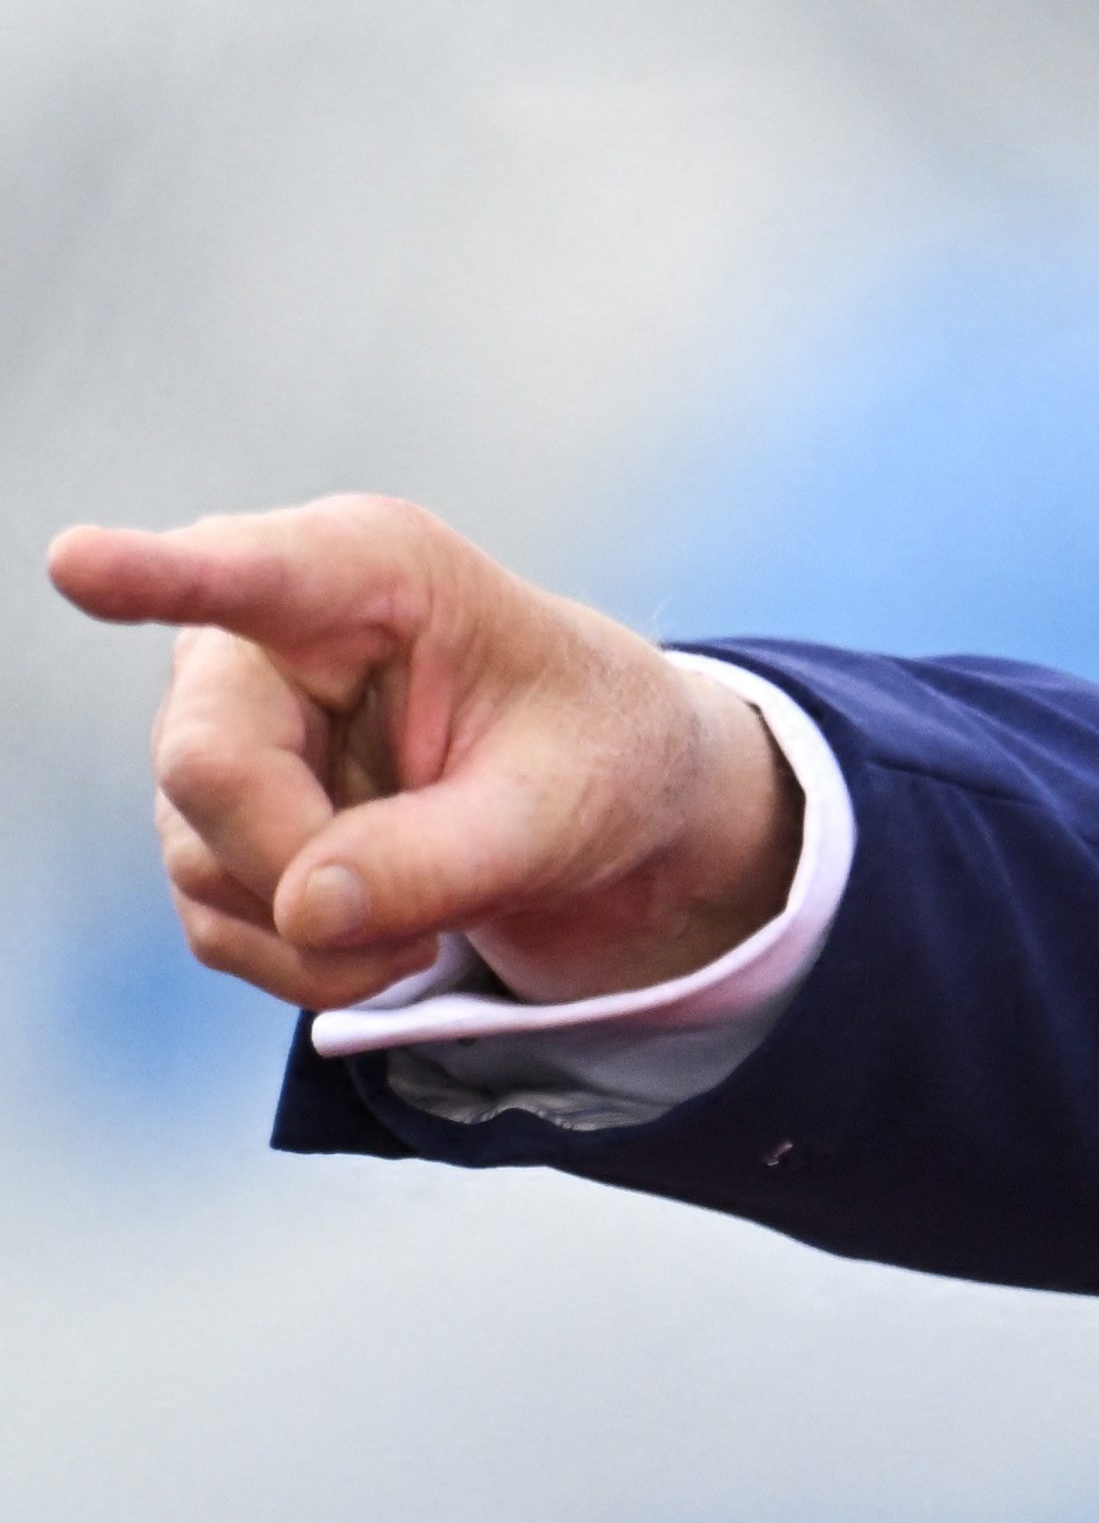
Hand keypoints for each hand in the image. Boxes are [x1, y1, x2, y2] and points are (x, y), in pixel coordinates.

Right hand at [44, 494, 801, 1015]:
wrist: (597, 787)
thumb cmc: (594, 754)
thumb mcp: (562, 810)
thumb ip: (442, 856)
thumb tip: (302, 910)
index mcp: (371, 572)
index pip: (250, 572)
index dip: (157, 575)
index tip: (78, 564)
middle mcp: (262, 633)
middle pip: (208, 765)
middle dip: (313, 866)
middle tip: (432, 920)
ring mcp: (219, 723)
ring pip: (203, 858)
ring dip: (324, 930)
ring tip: (439, 910)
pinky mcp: (208, 816)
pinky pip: (214, 918)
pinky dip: (306, 958)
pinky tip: (389, 934)